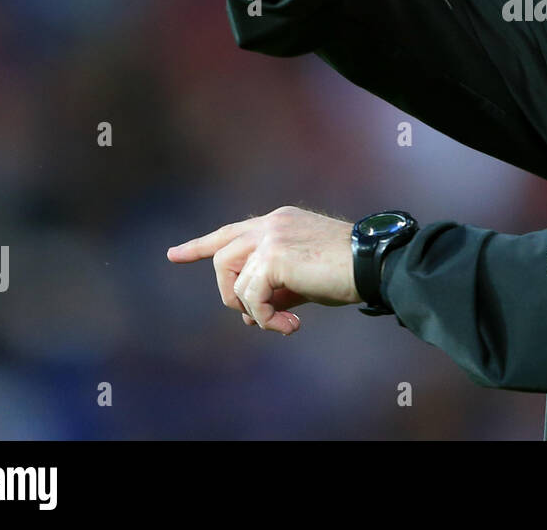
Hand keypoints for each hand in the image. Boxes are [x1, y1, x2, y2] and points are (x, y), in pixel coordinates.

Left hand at [167, 206, 360, 334]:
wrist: (372, 266)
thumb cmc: (346, 273)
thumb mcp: (304, 280)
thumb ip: (275, 290)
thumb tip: (250, 316)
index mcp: (279, 222)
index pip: (230, 232)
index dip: (200, 246)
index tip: (174, 255)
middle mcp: (271, 224)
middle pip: (222, 258)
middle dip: (231, 293)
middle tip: (259, 316)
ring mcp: (271, 237)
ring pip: (233, 279)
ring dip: (252, 308)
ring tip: (281, 321)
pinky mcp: (274, 257)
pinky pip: (251, 297)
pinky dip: (267, 318)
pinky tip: (291, 325)